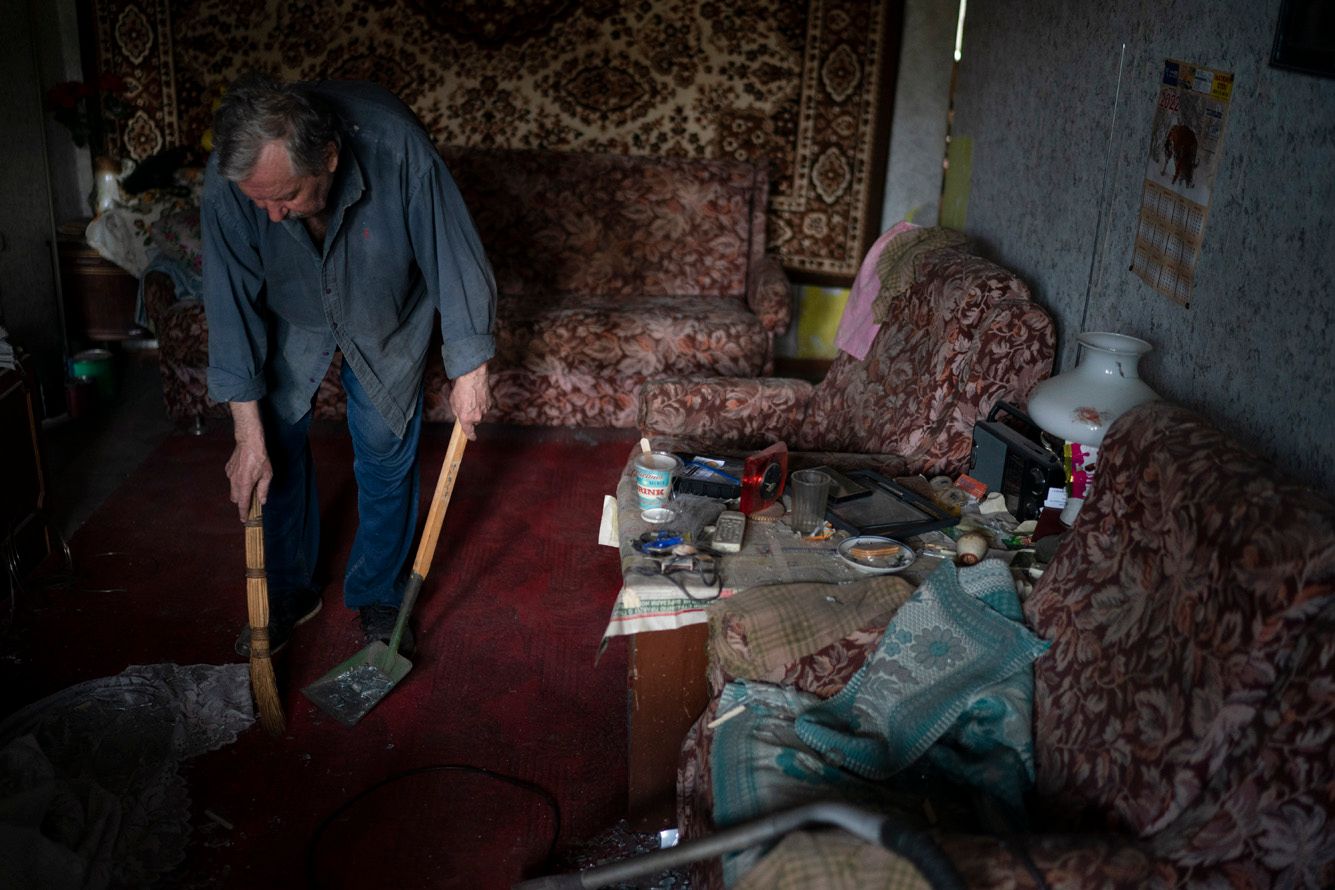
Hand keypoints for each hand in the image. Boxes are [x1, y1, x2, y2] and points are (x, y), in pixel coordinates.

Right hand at [225, 401, 272, 520]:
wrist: (249, 441)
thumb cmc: (260, 457)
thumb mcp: (267, 475)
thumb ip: (263, 490)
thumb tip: (262, 501)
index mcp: (244, 485)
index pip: (243, 504)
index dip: (243, 513)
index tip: (244, 520)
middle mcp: (234, 481)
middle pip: (236, 499)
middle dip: (242, 501)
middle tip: (252, 499)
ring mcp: (229, 475)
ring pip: (233, 489)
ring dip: (240, 490)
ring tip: (251, 484)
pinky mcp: (228, 469)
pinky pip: (232, 479)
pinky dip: (237, 480)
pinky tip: (246, 473)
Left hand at [449, 362, 490, 439]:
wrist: (473, 377)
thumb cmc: (461, 388)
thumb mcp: (453, 402)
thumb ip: (457, 412)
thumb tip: (460, 414)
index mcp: (466, 418)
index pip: (469, 432)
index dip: (471, 436)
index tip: (472, 438)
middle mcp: (477, 416)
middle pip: (475, 420)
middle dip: (472, 416)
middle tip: (467, 406)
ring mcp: (485, 410)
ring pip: (482, 413)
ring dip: (478, 408)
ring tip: (472, 397)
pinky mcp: (491, 402)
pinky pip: (486, 406)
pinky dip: (483, 402)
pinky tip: (478, 394)